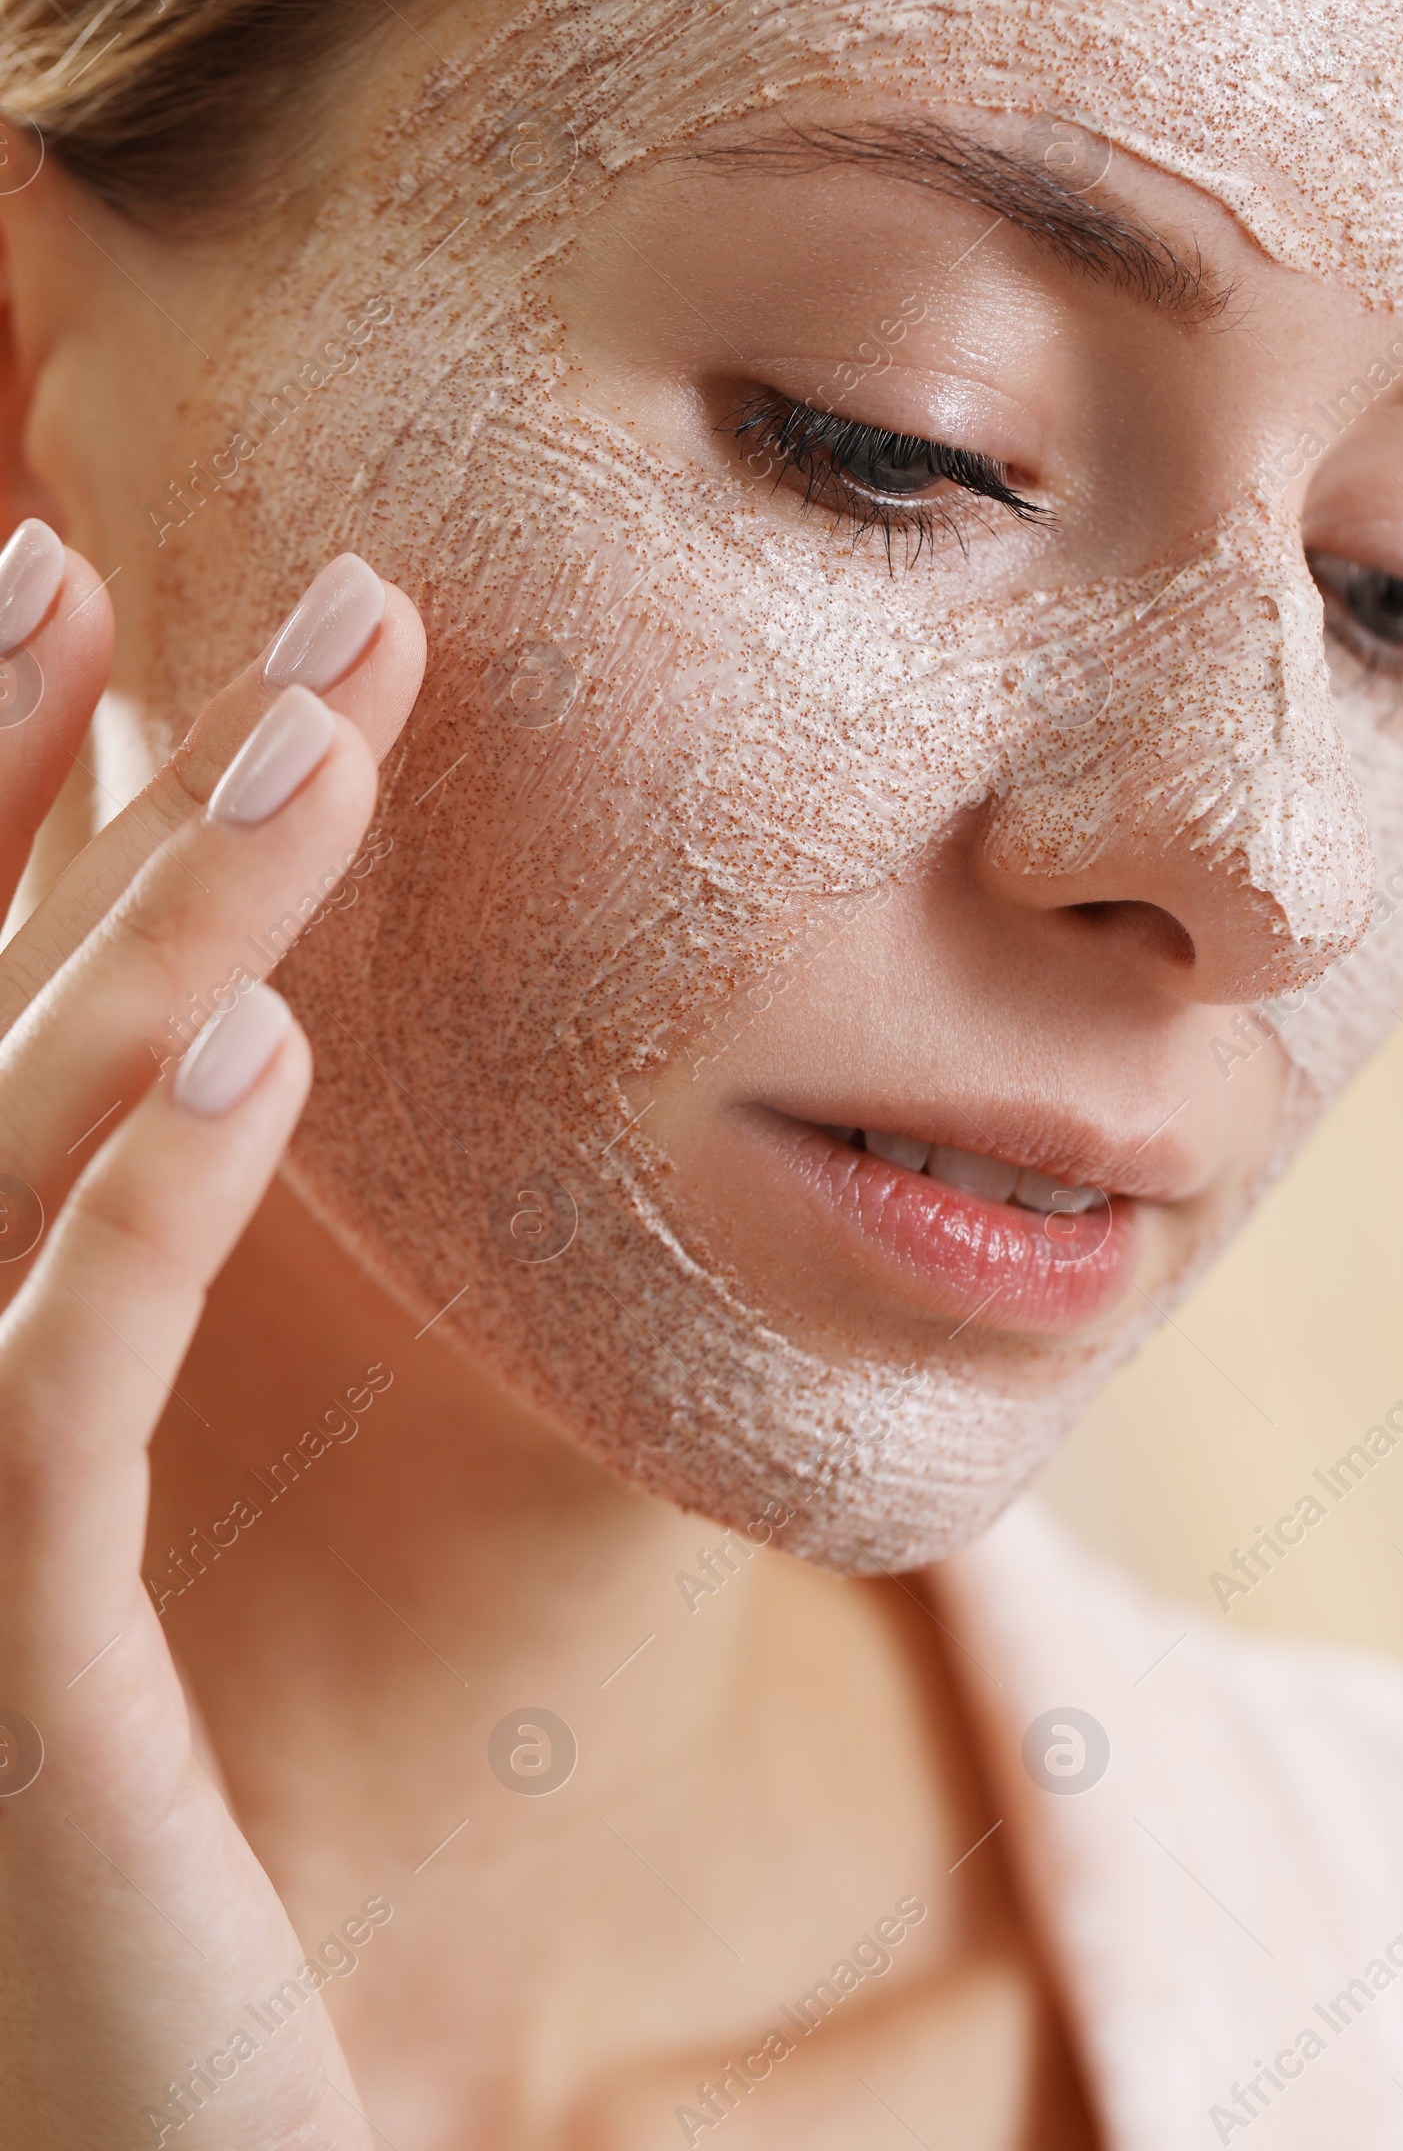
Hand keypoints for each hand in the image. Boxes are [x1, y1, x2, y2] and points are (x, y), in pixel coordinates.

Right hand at [0, 529, 423, 2149]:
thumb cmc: (80, 1860)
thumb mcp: (43, 1526)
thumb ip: (62, 1293)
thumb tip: (175, 1060)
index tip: (73, 578)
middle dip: (74, 783)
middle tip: (252, 581)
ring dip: (160, 934)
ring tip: (323, 735)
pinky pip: (52, 1405)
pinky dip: (146, 1212)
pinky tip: (270, 1054)